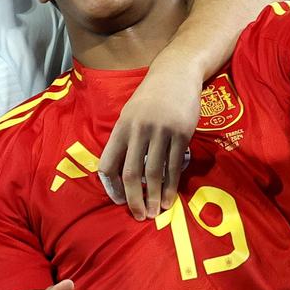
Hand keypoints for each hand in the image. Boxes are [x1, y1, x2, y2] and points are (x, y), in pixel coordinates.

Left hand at [99, 52, 200, 219]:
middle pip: (131, 173)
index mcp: (122, 126)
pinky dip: (171, 186)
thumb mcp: (131, 112)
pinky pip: (174, 166)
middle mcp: (138, 130)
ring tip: (154, 213)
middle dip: (134, 199)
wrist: (177, 73)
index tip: (119, 201)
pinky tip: (169, 199)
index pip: (108, 162)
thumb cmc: (151, 95)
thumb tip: (120, 171)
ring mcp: (161, 132)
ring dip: (153, 197)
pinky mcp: (181, 134)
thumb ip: (125, 138)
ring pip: (154, 173)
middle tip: (138, 216)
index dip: (111, 186)